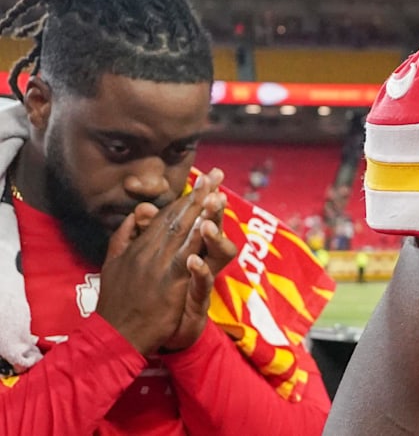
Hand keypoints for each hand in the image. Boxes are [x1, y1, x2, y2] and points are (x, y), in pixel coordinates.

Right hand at [95, 169, 225, 355]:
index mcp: (138, 246)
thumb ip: (122, 238)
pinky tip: (209, 228)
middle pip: (178, 218)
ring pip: (183, 233)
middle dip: (199, 195)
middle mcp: (148, 251)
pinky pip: (186, 258)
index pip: (166, 216)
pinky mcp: (168, 283)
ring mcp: (158, 266)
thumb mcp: (112, 265)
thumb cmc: (115, 303)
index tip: (202, 181)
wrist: (113, 334)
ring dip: (202, 211)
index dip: (186, 198)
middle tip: (217, 175)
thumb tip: (133, 215)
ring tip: (217, 192)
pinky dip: (197, 243)